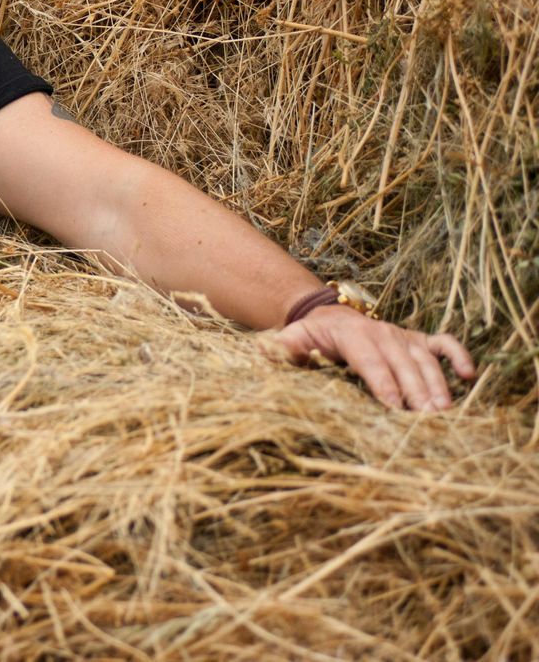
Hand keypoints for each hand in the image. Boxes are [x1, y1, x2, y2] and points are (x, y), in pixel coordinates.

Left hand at [272, 305, 475, 410]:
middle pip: (402, 363)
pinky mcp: (417, 339)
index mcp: (351, 334)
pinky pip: (443, 343)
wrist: (325, 315)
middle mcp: (381, 332)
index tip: (393, 405)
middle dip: (414, 390)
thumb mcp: (290, 340)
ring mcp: (402, 335)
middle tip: (427, 418)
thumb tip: (264, 353)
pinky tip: (469, 375)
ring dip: (437, 383)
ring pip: (424, 358)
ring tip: (445, 411)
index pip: (369, 359)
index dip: (382, 382)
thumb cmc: (309, 336)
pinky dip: (457, 355)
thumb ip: (281, 349)